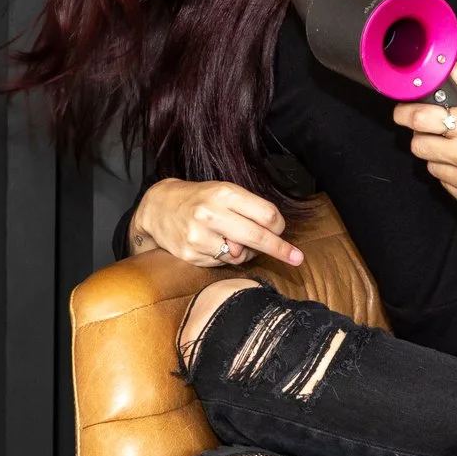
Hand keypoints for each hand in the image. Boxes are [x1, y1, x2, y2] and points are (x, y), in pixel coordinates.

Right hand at [128, 178, 305, 267]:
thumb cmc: (199, 199)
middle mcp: (210, 214)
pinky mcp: (191, 254)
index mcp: (223, 193)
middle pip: (258, 237)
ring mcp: (199, 236)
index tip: (282, 230)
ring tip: (233, 240)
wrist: (159, 208)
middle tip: (297, 258)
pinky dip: (226, 257)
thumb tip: (272, 237)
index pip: (266, 213)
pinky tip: (215, 244)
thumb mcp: (223, 192)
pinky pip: (222, 263)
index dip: (278, 225)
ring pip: (240, 255)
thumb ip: (248, 210)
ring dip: (246, 253)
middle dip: (281, 249)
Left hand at [390, 63, 456, 212]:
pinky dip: (451, 176)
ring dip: (439, 157)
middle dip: (424, 135)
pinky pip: (444, 185)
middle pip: (418, 145)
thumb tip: (446, 66)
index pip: (419, 119)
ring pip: (430, 166)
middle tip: (439, 131)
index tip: (403, 111)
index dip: (405, 113)